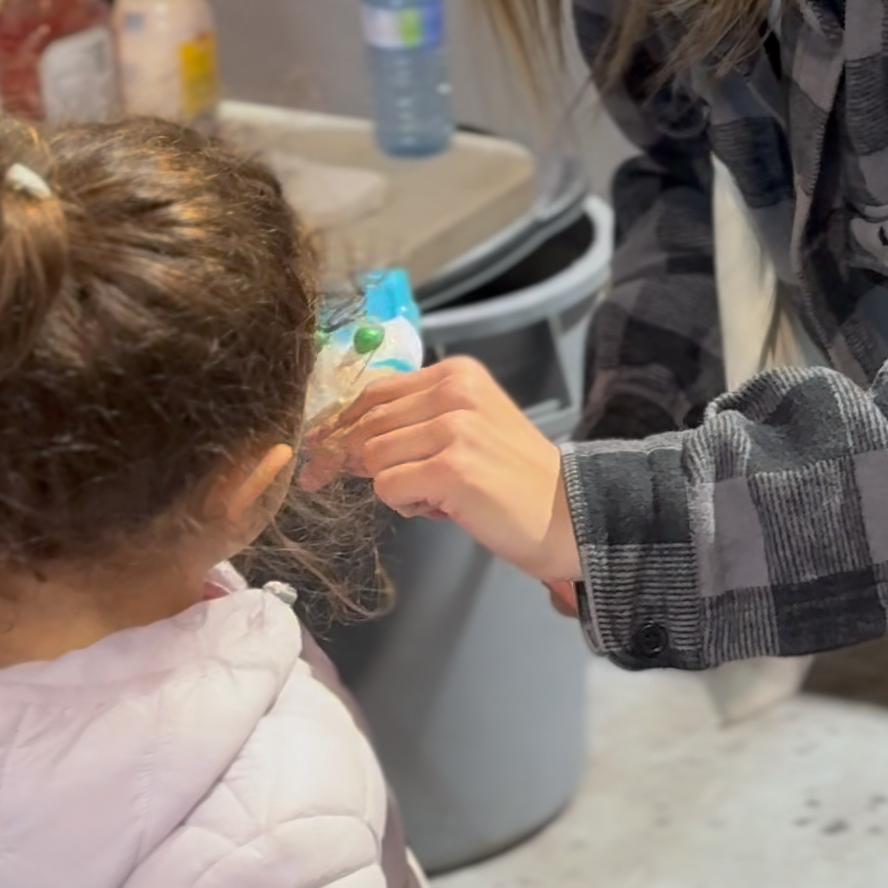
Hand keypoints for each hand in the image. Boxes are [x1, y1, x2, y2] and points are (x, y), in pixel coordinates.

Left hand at [322, 357, 581, 584]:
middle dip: (343, 459)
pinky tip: (440, 507)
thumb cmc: (516, 478)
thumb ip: (416, 420)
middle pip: (367, 425)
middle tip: (328, 480)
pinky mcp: (452, 470)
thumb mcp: (470, 427)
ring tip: (433, 495)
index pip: (375, 393)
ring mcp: (454, 430)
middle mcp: (455, 392)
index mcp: (458, 374)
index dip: (340, 424)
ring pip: (372, 458)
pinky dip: (404, 504)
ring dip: (392, 485)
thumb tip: (340, 439)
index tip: (317, 449)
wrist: (570, 513)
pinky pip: (388, 488)